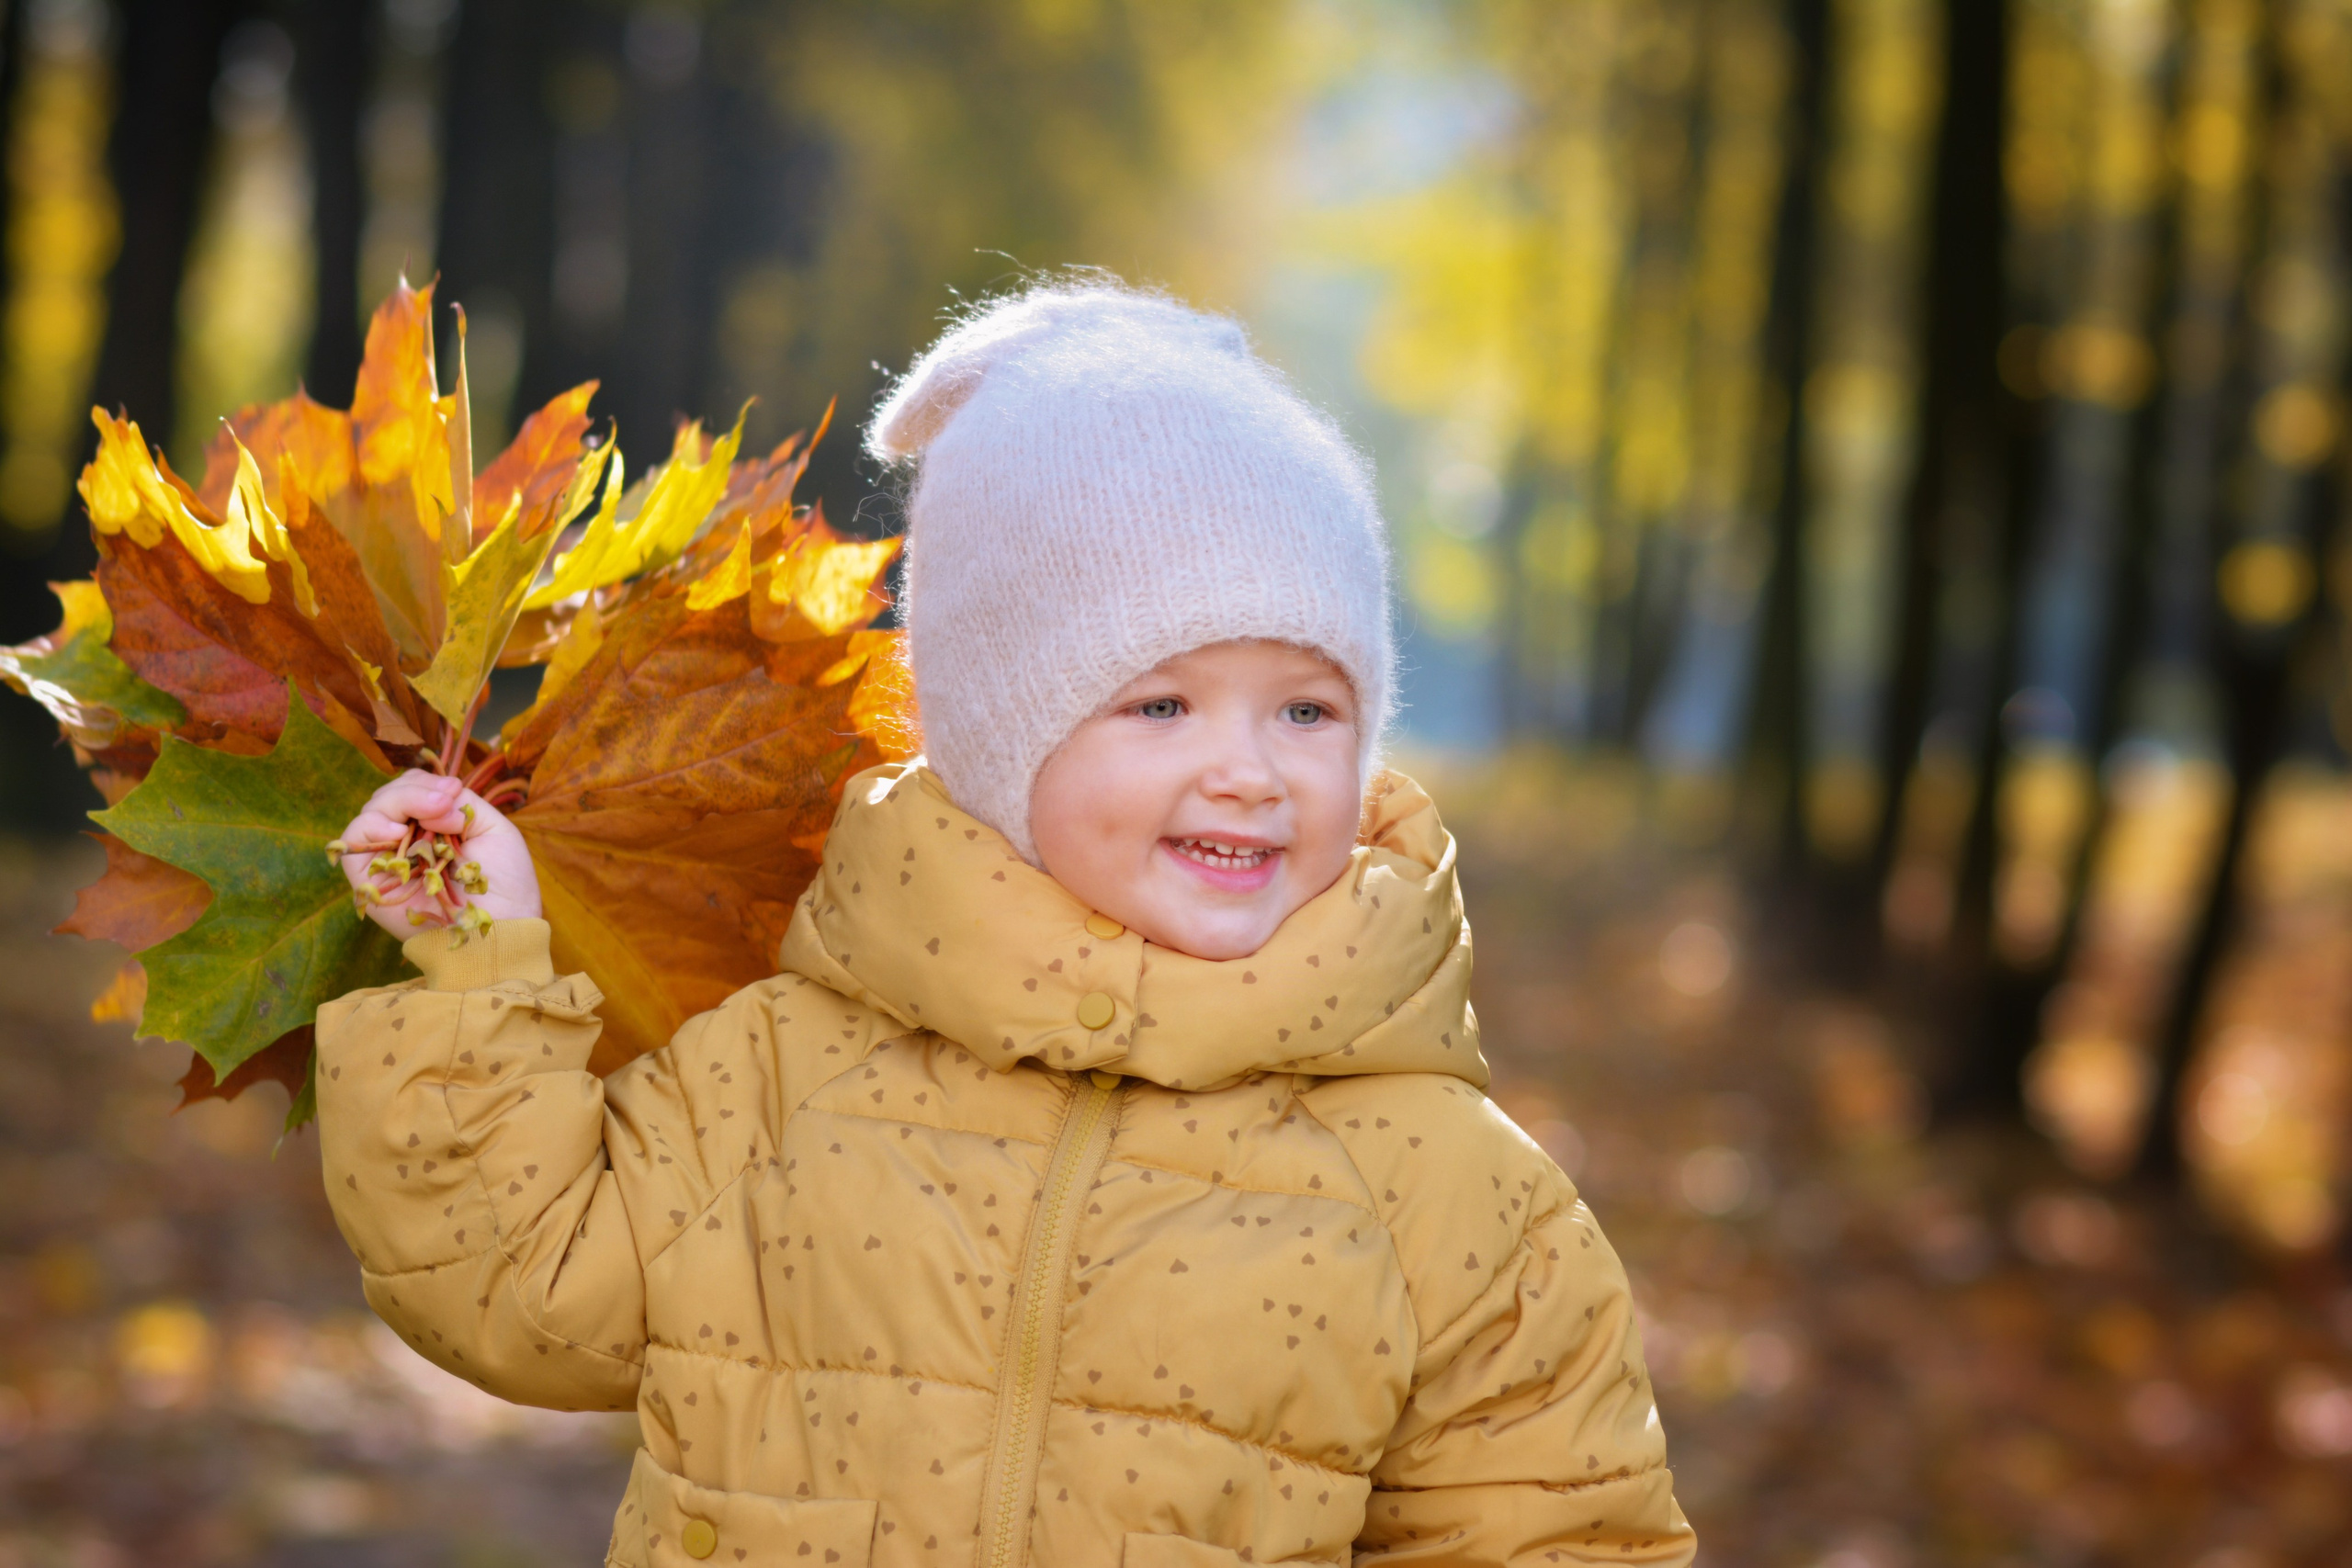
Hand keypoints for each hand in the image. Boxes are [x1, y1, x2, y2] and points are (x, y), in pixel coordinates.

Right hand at [336, 770, 542, 939]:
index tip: (453, 791)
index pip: (412, 788)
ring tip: (431, 814)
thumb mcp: (490, 825)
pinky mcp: (370, 880)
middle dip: (416, 791)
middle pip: (389, 795)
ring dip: (399, 802)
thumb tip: (433, 796)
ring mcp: (388, 858)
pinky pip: (352, 840)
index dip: (426, 783)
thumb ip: (458, 800)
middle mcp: (406, 840)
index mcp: (433, 826)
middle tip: (444, 805)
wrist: (501, 924)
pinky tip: (398, 831)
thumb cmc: (503, 881)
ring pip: (372, 811)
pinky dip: (372, 826)